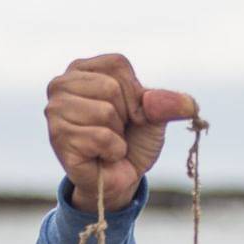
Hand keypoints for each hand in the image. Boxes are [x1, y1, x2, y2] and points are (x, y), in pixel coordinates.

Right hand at [45, 54, 197, 212]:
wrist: (122, 178)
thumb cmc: (132, 140)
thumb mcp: (154, 115)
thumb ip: (167, 103)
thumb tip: (188, 104)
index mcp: (82, 68)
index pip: (117, 65)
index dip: (134, 92)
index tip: (130, 112)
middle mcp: (61, 85)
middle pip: (110, 87)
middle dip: (125, 115)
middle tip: (116, 130)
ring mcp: (55, 111)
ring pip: (105, 112)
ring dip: (117, 135)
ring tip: (107, 143)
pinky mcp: (58, 138)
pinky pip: (101, 137)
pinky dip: (112, 151)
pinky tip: (102, 156)